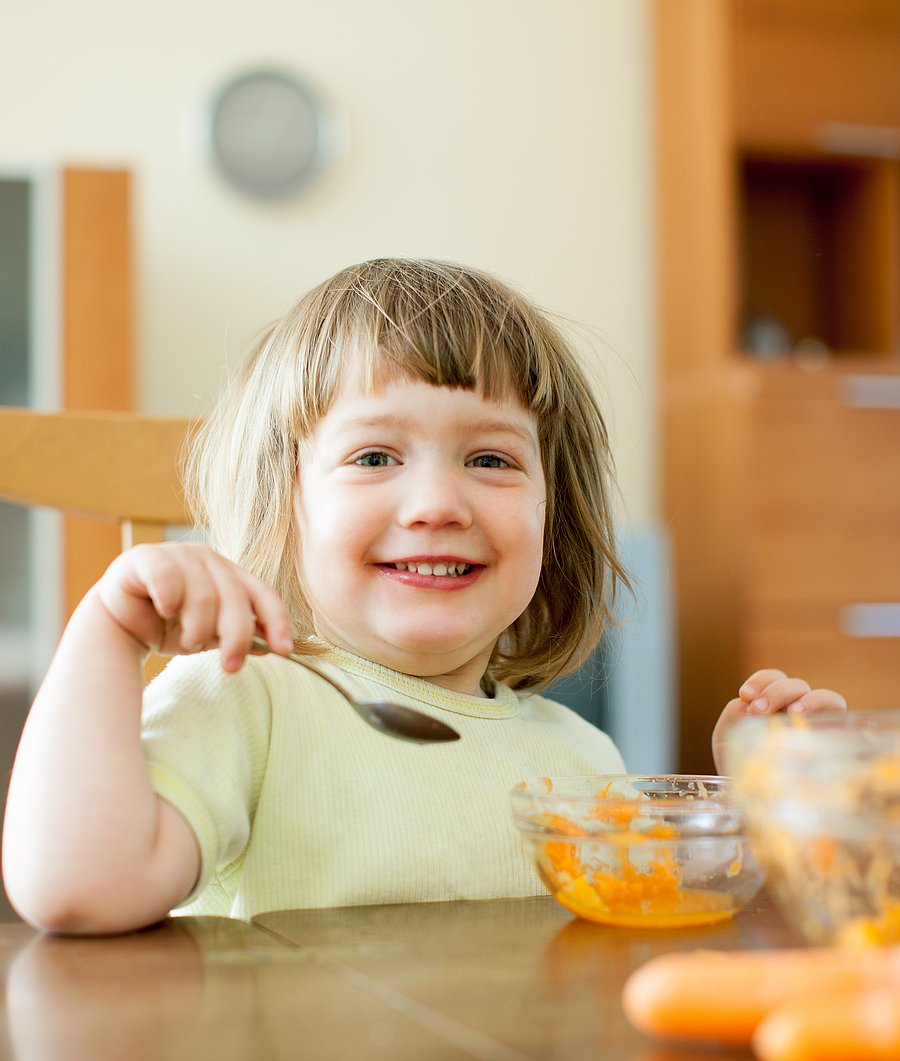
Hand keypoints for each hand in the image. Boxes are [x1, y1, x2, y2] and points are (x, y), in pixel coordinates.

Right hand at [94, 542, 294, 671]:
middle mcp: (208, 559)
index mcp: (230, 574)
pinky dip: (169, 601)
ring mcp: (178, 554)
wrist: (119, 624)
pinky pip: (167, 579)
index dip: (277, 621)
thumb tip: (275, 647)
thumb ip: (240, 636)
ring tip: (185, 643)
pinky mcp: (146, 558)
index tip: (283, 650)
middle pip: (235, 598)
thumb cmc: (168, 627)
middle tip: (231, 667)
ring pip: (203, 595)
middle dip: (236, 637)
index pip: (263, 594)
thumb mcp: (210, 635)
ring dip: (196, 629)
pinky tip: (164, 613)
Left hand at [712, 668, 846, 772]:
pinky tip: (800, 716)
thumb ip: (732, 716)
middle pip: (795, 685)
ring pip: (822, 695)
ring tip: (788, 712)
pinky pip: (838, 713)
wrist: (755, 799)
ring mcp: (819, 723)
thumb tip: (744, 704)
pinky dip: (820, 706)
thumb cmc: (741, 766)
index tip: (744, 694)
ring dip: (803, 698)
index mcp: (774, 703)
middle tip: (757, 710)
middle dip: (775, 692)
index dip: (760, 680)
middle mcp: (799, 709)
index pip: (774, 677)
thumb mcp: (727, 739)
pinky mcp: (836, 738)